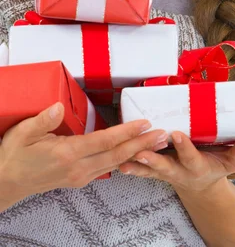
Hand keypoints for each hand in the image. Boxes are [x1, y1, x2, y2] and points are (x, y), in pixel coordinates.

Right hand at [0, 101, 168, 201]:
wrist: (6, 184)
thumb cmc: (13, 156)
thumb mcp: (22, 134)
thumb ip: (42, 120)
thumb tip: (57, 106)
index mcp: (67, 154)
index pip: (104, 141)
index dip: (126, 132)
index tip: (144, 123)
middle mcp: (78, 168)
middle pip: (117, 155)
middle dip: (142, 144)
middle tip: (163, 134)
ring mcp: (80, 176)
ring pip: (115, 163)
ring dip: (138, 152)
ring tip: (157, 143)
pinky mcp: (79, 179)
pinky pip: (107, 168)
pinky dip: (125, 160)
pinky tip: (135, 154)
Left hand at [118, 132, 234, 193]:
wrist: (200, 187)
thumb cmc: (214, 169)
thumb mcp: (230, 164)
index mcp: (196, 167)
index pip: (190, 156)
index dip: (184, 147)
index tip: (177, 133)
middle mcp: (178, 172)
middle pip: (164, 167)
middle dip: (153, 160)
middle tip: (142, 151)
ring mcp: (165, 173)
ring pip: (148, 170)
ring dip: (136, 164)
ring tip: (124, 160)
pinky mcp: (155, 172)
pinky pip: (140, 170)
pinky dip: (130, 167)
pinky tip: (117, 162)